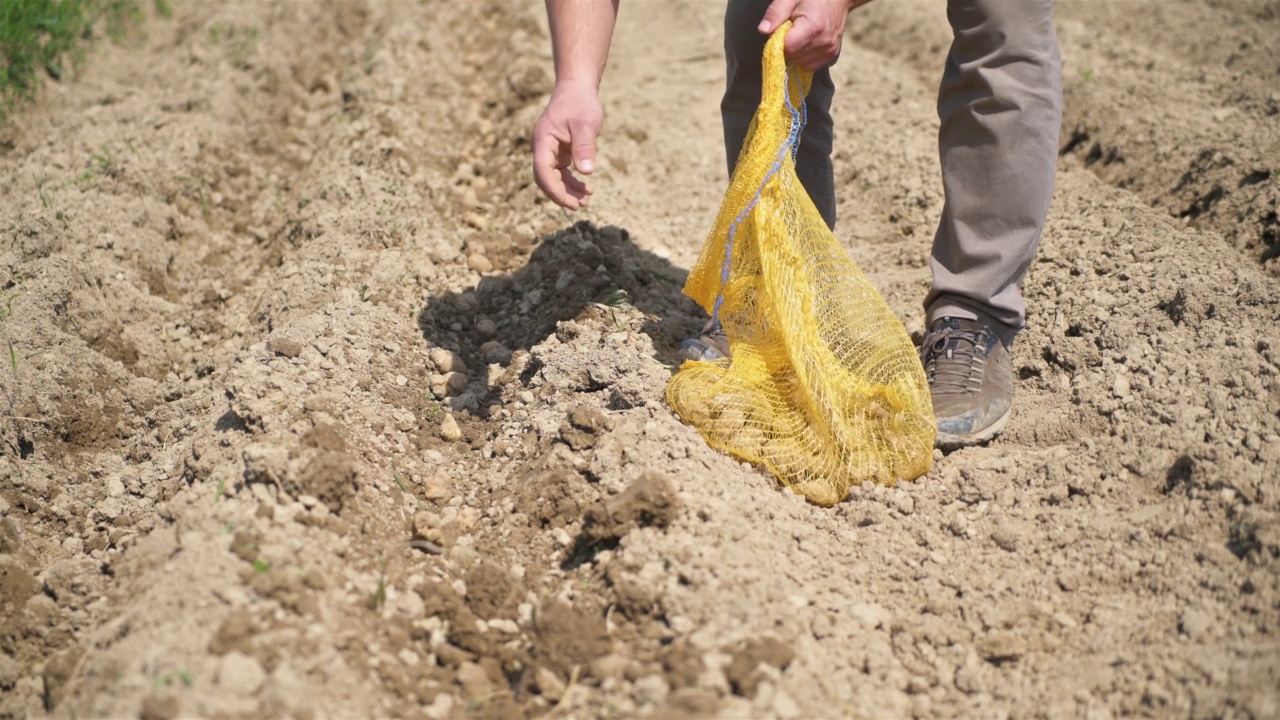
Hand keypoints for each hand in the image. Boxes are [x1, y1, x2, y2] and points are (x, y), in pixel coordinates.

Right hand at [531, 83, 602, 209]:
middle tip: (581, 205)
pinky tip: (585, 189)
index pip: (543, 171)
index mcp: (543, 140)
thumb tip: (586, 172)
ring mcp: (548, 150)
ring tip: (586, 200)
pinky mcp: (557, 151)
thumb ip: (585, 147)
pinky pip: (560, 172)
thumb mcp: (586, 124)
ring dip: (567, 190)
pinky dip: (571, 182)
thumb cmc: (581, 103)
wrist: (577, 87)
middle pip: (545, 178)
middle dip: (561, 194)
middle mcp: (542, 147)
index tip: (572, 202)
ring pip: (553, 178)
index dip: (555, 190)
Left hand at [757, 0, 871, 71]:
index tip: (783, 30)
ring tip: (802, 35)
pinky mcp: (832, 55)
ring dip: (796, 53)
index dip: (780, 41)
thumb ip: (776, 13)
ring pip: (801, 63)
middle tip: (793, 30)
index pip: (787, 48)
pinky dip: (805, 57)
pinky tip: (807, 43)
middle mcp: (824, 43)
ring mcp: (829, 51)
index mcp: (813, 28)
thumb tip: (763, 30)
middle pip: (793, 58)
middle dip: (788, 47)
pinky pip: (810, 65)